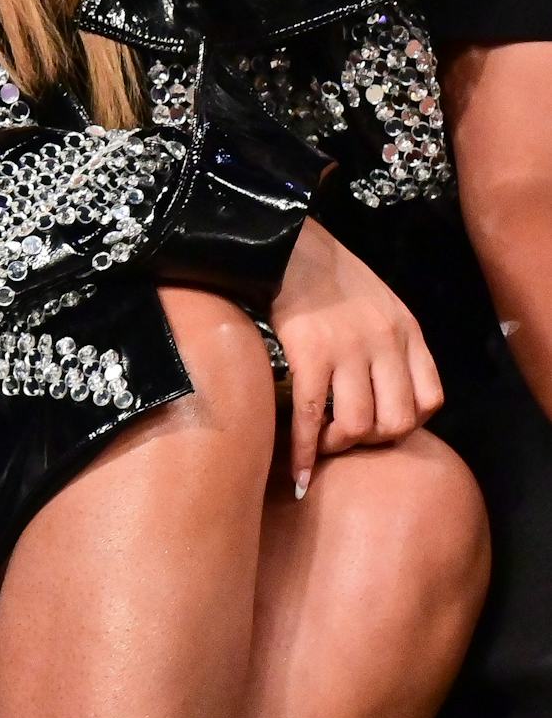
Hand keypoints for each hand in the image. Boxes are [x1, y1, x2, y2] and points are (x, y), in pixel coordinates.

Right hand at [273, 219, 443, 499]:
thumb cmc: (329, 275)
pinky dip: (305, 452)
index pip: (430, 400)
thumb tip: (384, 394)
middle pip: (397, 422)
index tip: (381, 425)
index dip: (408, 424)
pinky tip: (298, 472)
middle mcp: (385, 342)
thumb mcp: (379, 303)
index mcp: (406, 330)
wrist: (288, 245)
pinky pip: (312, 416)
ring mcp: (349, 350)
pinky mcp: (310, 355)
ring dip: (339, 445)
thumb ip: (391, 343)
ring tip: (322, 443)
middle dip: (372, 440)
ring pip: (359, 425)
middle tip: (347, 437)